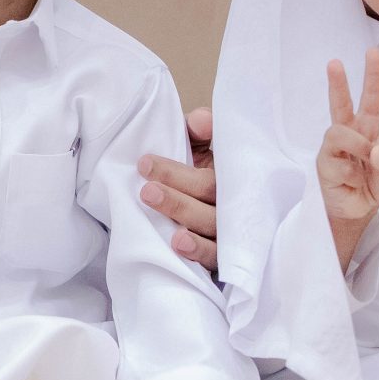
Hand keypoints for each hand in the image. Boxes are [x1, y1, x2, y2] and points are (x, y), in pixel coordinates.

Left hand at [137, 104, 217, 271]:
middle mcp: (234, 207)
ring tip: (163, 223)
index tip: (144, 163)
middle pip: (211, 205)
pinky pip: (214, 259)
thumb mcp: (198, 151)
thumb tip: (201, 120)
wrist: (197, 209)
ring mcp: (231, 236)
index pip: (208, 176)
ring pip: (212, 231)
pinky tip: (179, 246)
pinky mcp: (222, 258)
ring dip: (187, 224)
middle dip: (178, 199)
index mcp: (230, 177)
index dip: (178, 171)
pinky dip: (199, 253)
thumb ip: (197, 132)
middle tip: (147, 191)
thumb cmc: (197, 176)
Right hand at [318, 50, 378, 224]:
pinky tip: (353, 182)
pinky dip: (353, 174)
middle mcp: (348, 133)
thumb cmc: (374, 183)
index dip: (373, 76)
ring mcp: (333, 149)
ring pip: (339, 132)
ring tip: (366, 163)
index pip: (372, 98)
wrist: (357, 211)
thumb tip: (375, 150)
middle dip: (337, 83)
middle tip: (334, 62)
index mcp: (368, 128)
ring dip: (358, 147)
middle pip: (340, 104)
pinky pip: (338, 163)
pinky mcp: (323, 165)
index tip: (372, 51)